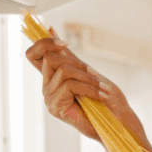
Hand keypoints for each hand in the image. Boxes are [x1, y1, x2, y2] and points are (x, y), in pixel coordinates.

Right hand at [24, 31, 150, 148]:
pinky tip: (102, 96)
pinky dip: (90, 89)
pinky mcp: (55, 107)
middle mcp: (47, 87)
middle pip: (49, 59)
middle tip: (96, 75)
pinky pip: (70, 86)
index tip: (63, 43)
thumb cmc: (106, 99)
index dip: (44, 43)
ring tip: (104, 90)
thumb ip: (69, 55)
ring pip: (63, 71)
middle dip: (78, 64)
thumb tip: (50, 29)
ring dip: (88, 78)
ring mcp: (49, 98)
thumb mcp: (87, 71)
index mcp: (53, 78)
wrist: (117, 121)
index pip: (33, 55)